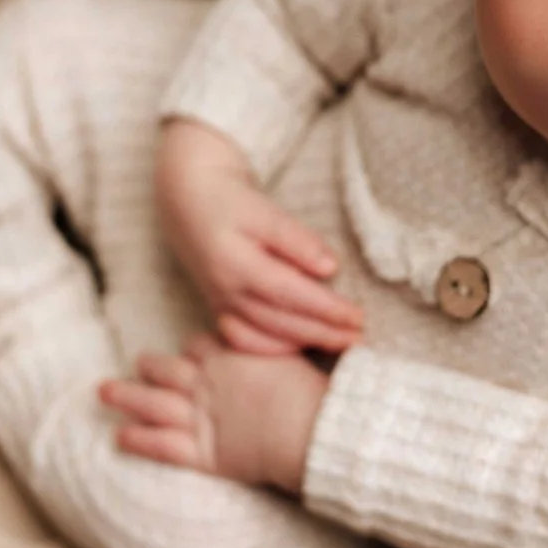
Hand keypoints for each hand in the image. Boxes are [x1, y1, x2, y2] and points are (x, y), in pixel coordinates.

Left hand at [98, 335, 328, 490]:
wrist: (310, 431)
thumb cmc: (309, 393)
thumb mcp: (289, 352)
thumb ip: (267, 338)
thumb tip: (263, 317)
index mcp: (226, 358)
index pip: (198, 344)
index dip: (192, 349)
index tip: (190, 353)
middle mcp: (206, 384)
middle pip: (167, 369)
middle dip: (150, 366)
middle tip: (139, 363)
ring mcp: (199, 418)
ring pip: (152, 403)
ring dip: (126, 396)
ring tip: (104, 391)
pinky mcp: (201, 453)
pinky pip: (161, 445)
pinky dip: (139, 440)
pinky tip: (119, 435)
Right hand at [154, 117, 362, 355]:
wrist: (187, 200)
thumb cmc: (229, 200)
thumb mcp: (263, 210)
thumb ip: (295, 239)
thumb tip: (329, 268)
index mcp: (236, 264)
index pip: (291, 294)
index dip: (327, 309)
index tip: (358, 316)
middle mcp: (226, 290)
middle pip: (282, 322)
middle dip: (324, 333)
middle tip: (360, 338)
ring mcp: (220, 302)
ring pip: (266, 334)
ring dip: (306, 342)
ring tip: (341, 343)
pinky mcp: (218, 306)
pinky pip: (245, 339)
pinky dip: (273, 347)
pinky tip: (298, 346)